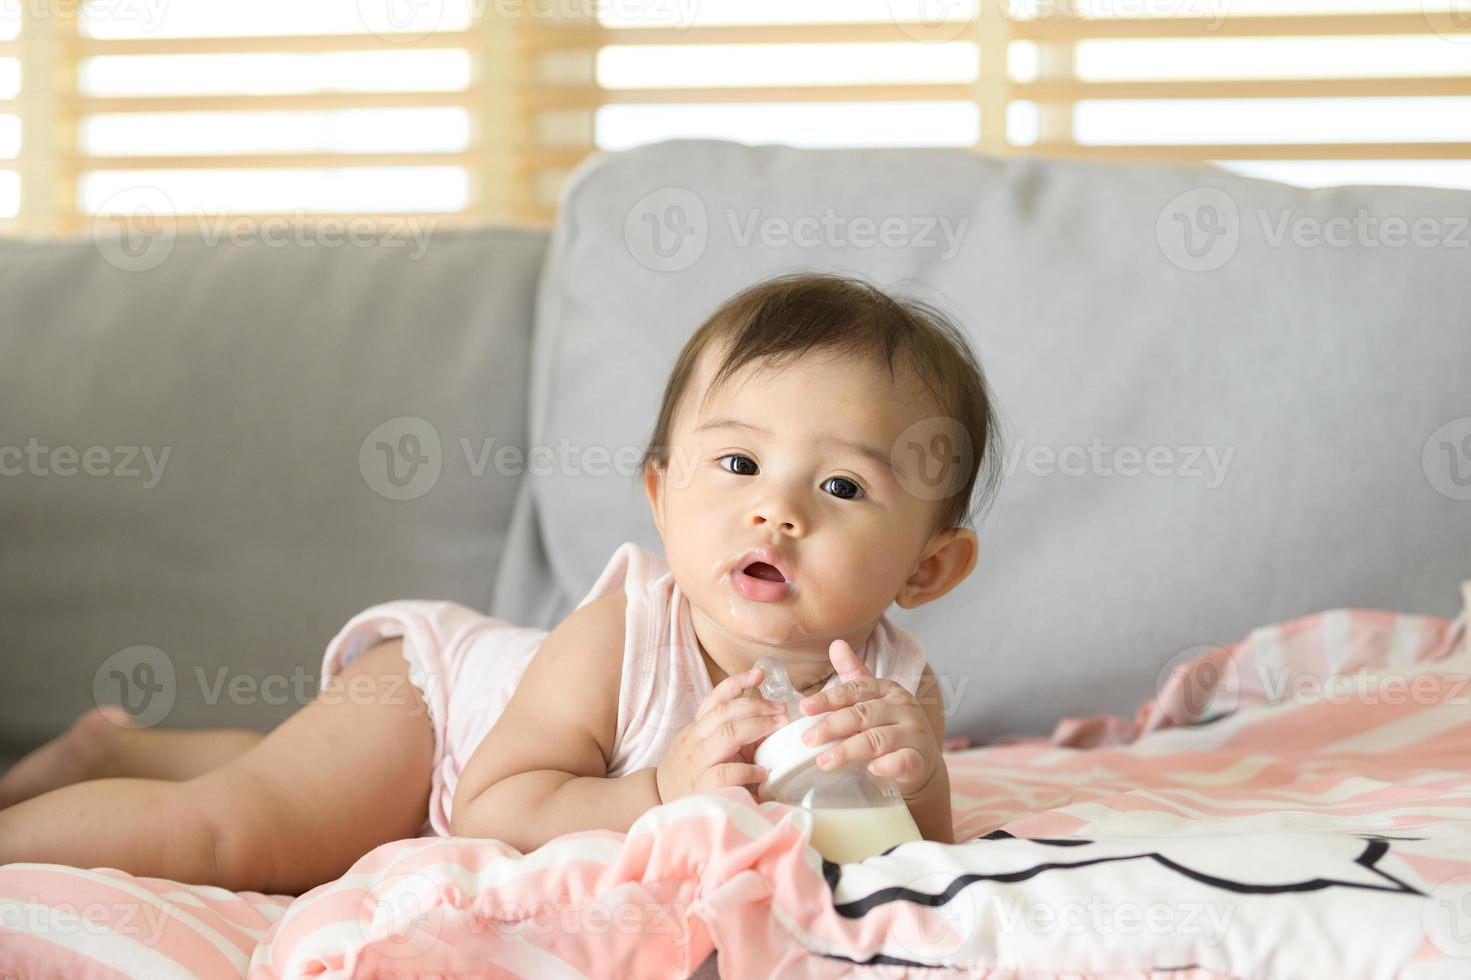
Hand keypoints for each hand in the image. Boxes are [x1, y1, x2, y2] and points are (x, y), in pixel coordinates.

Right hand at [655, 665, 788, 803]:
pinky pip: (728, 772)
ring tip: (778, 727)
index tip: (759, 673)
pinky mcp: (702, 788)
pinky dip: (749, 769)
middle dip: (757, 706)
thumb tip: (769, 723)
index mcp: (697, 728)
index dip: (737, 682)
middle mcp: (694, 740)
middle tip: (781, 710)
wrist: (657, 802)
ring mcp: (697, 763)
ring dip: (758, 726)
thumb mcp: (705, 748)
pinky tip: (763, 772)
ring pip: (727, 734)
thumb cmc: (691, 775)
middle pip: (725, 712)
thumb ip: (730, 734)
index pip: (715, 698)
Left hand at [795, 639, 941, 798]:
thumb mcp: (871, 701)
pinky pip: (903, 761)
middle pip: (863, 714)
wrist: (919, 764)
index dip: (828, 699)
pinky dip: (886, 765)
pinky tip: (871, 769)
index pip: (856, 689)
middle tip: (807, 739)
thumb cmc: (888, 728)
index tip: (804, 709)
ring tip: (823, 761)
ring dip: (848, 751)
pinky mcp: (920, 760)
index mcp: (889, 690)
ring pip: (878, 739)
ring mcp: (914, 734)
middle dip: (832, 726)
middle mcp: (904, 708)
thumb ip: (853, 676)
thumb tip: (836, 644)